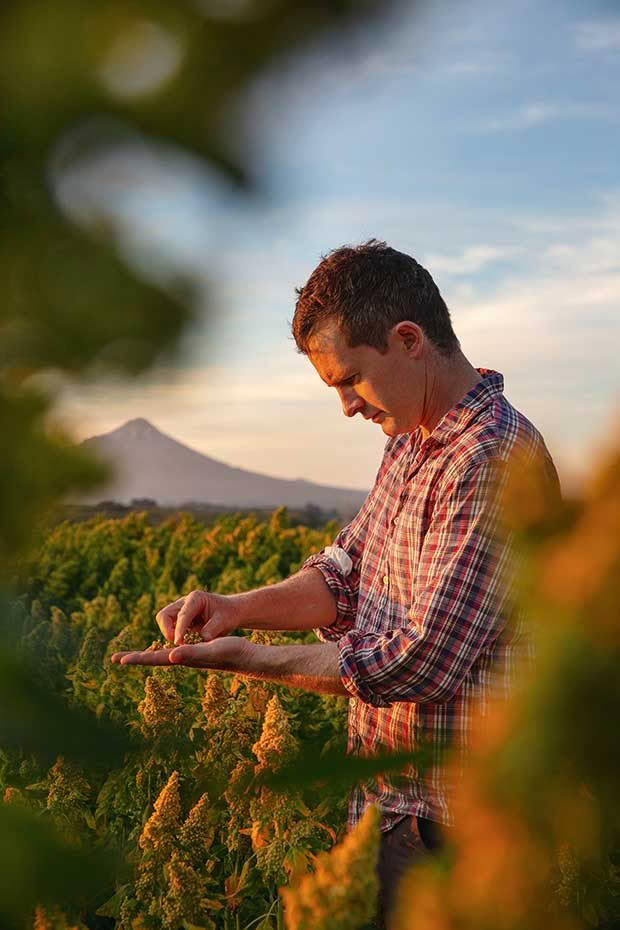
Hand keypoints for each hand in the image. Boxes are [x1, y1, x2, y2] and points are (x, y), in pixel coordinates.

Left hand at [111, 635, 252, 669]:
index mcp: (181, 659)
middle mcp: (182, 660)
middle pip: (153, 659)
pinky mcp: (195, 652)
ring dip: (146, 655)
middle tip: (115, 659)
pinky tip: (163, 649)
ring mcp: (188, 657)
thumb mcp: (208, 650)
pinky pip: (173, 651)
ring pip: (162, 656)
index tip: (118, 660)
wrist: (245, 656)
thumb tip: (171, 656)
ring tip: (134, 656)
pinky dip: (163, 650)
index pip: (154, 659)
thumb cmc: (229, 652)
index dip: (137, 658)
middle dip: (136, 658)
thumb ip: (189, 653)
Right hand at [156, 589, 241, 645]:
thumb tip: (202, 639)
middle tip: (178, 644)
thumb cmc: (228, 614)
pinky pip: (170, 629)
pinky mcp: (179, 620)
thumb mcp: (224, 621)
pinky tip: (184, 645)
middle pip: (164, 615)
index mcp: (196, 598)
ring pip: (164, 622)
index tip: (179, 643)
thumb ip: (212, 629)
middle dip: (167, 631)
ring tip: (183, 645)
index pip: (182, 615)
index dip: (179, 630)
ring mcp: (180, 610)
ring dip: (169, 635)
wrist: (230, 612)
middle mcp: (184, 602)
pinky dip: (173, 637)